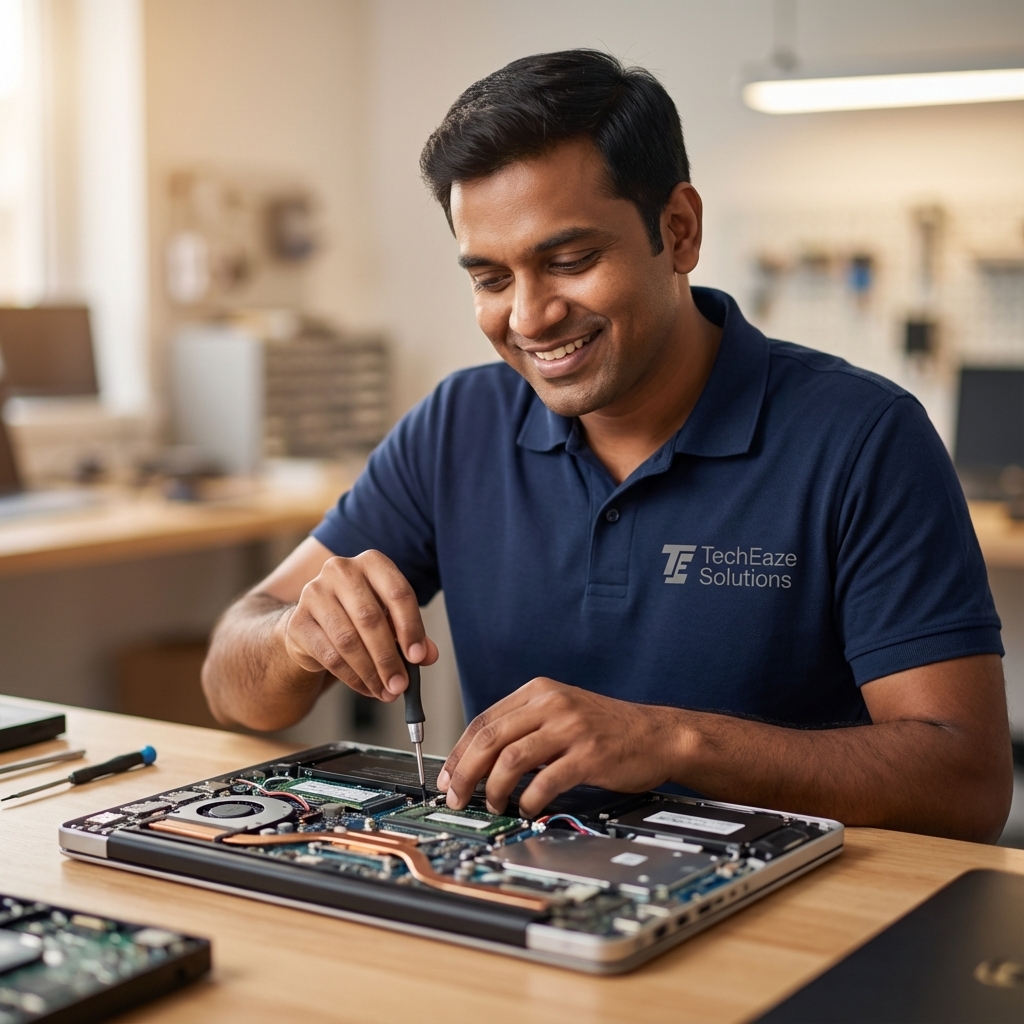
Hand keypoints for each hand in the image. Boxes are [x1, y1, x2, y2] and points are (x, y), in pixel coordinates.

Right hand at [279, 550, 438, 701]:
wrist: (312, 623)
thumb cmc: (359, 617)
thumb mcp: (390, 620)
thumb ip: (412, 634)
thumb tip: (429, 655)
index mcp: (371, 562)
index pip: (397, 593)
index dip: (411, 628)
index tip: (418, 657)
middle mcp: (340, 570)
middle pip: (370, 618)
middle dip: (388, 657)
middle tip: (401, 684)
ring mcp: (314, 593)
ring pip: (348, 640)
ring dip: (371, 672)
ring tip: (386, 691)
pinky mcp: (298, 621)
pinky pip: (330, 655)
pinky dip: (352, 677)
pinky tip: (366, 688)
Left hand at [436, 678, 686, 816]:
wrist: (657, 734)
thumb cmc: (607, 729)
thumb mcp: (562, 712)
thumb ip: (525, 726)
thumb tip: (479, 760)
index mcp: (539, 692)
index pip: (484, 720)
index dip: (459, 752)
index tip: (447, 776)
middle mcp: (552, 704)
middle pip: (490, 739)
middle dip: (465, 773)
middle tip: (456, 797)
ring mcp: (570, 728)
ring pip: (510, 760)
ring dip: (494, 790)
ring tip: (494, 806)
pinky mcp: (588, 755)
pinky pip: (544, 782)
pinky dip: (528, 800)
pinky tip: (527, 808)